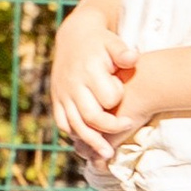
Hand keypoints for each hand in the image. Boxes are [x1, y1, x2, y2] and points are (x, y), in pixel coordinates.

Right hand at [50, 3, 140, 160]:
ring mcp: (62, 94)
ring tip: (109, 153)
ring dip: (93, 142)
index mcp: (88, 71)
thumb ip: (123, 52)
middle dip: (111, 127)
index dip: (118, 99)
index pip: (108, 98)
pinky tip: (90, 140)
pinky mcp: (57, 99)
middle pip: (92, 116)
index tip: (124, 95)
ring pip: (76, 125)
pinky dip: (75, 134)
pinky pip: (63, 123)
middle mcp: (73, 84)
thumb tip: (133, 59)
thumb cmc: (102, 43)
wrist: (74, 37)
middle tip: (128, 126)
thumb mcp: (113, 43)